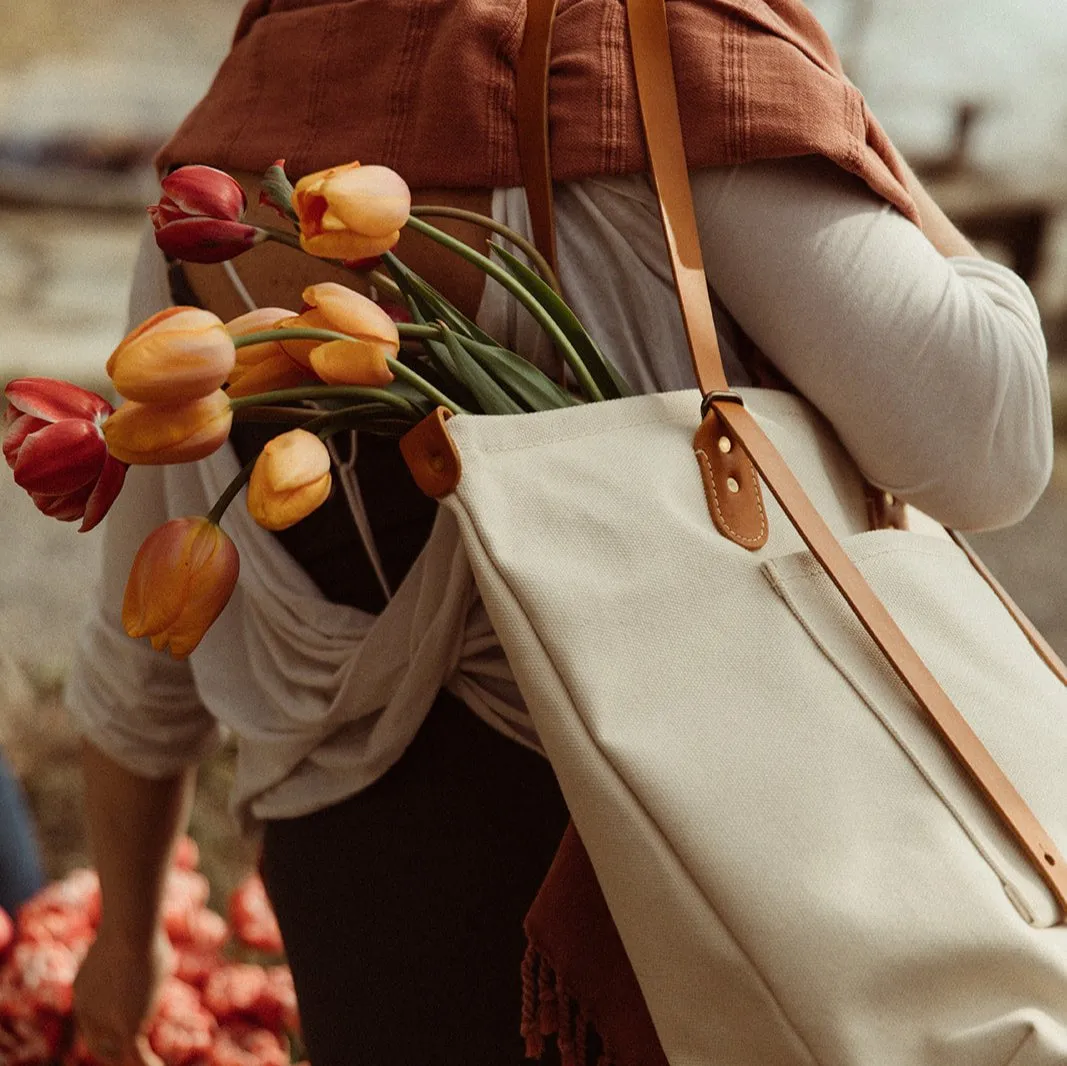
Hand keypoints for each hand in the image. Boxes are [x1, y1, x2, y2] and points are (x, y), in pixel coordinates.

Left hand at [73, 924, 171, 1064]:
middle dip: (112, 1052)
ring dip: (130, 1062)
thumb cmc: (137, 925)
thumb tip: (154, 934)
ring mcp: (105, 1021)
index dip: (105, 1030)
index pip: (91, 1019)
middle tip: (128, 1058)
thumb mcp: (134, 938)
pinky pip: (136, 1057)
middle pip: (98, 1042)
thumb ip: (140, 949)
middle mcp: (88, 1010)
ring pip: (116, 1053)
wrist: (130, 931)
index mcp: (84, 989)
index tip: (120, 1034)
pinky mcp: (126, 1028)